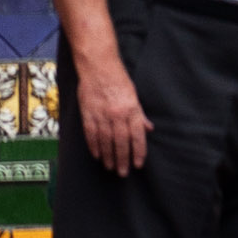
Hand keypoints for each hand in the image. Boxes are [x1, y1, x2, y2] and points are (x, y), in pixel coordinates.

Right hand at [72, 51, 148, 175]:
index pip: (137, 135)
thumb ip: (140, 114)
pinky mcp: (88, 113)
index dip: (138, 152)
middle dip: (122, 159)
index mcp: (131, 109)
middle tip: (123, 172)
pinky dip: (94, 146)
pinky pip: (91, 134)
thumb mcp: (134, 95)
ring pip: (105, 141)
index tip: (138, 164)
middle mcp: (117, 114)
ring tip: (110, 167)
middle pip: (121, 142)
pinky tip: (97, 155)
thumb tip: (148, 129)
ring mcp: (101, 114)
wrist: (98, 65)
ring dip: (108, 156)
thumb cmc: (118, 79)